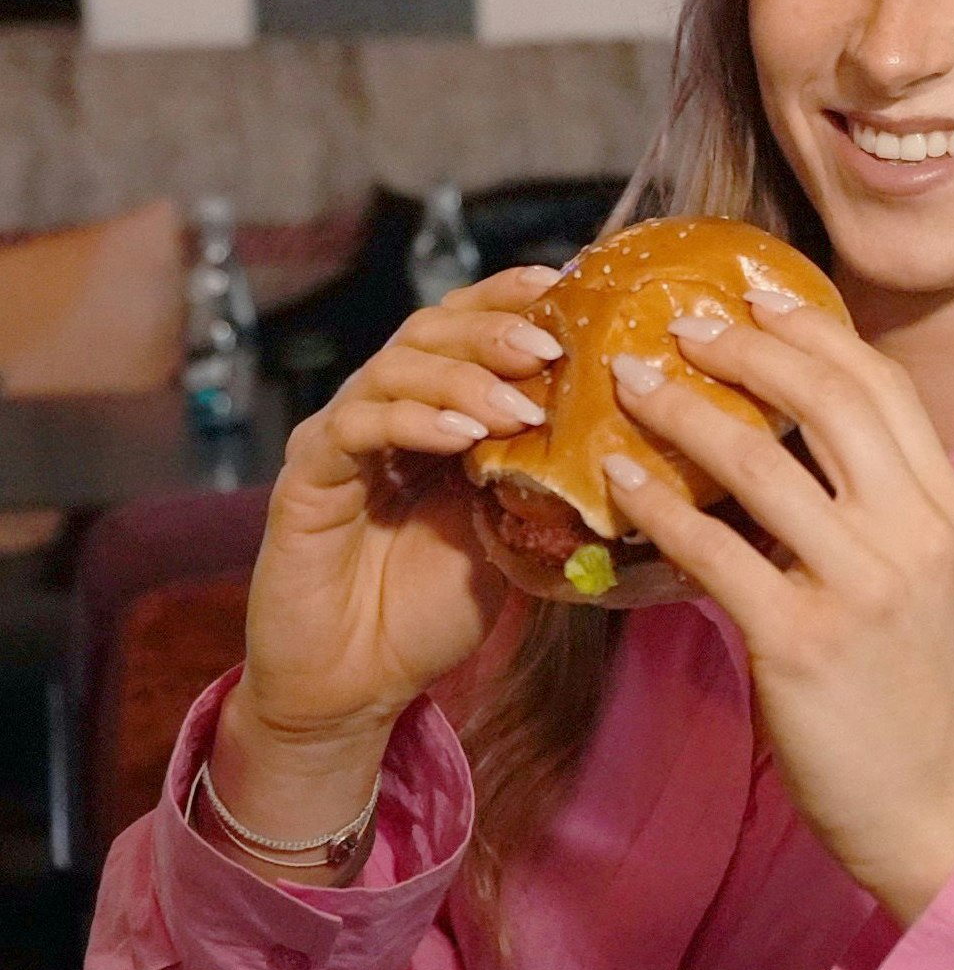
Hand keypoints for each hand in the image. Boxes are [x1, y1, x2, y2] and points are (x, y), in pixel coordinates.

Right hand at [232, 266, 562, 767]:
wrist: (356, 684)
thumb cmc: (434, 608)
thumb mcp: (513, 533)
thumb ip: (545, 480)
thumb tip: (629, 437)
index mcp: (435, 413)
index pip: (469, 331)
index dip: (513, 300)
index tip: (567, 285)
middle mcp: (384, 412)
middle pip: (433, 334)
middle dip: (495, 330)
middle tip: (551, 347)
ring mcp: (341, 440)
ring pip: (395, 370)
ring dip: (463, 378)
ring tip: (518, 404)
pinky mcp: (307, 479)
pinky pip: (355, 428)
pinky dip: (410, 421)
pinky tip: (459, 436)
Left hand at [603, 294, 953, 923]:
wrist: (935, 805)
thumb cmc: (915, 694)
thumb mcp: (925, 580)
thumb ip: (881, 508)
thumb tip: (798, 440)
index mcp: (946, 507)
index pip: (880, 386)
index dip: (813, 330)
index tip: (755, 294)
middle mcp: (913, 531)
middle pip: (829, 398)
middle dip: (748, 346)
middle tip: (680, 320)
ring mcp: (860, 584)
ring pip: (762, 461)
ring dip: (685, 409)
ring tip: (629, 379)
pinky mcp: (799, 641)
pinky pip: (714, 549)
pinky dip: (658, 503)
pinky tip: (617, 476)